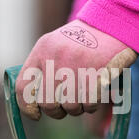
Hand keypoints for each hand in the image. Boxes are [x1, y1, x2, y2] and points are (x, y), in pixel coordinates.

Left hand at [15, 20, 137, 119]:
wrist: (115, 24)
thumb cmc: (86, 40)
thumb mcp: (57, 45)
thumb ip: (44, 68)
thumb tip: (35, 100)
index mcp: (42, 50)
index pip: (23, 86)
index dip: (27, 106)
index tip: (36, 114)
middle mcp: (55, 58)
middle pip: (47, 103)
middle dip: (57, 112)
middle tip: (65, 108)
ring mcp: (76, 67)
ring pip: (70, 107)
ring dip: (78, 108)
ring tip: (85, 95)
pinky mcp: (96, 75)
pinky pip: (89, 105)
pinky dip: (93, 105)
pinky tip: (97, 93)